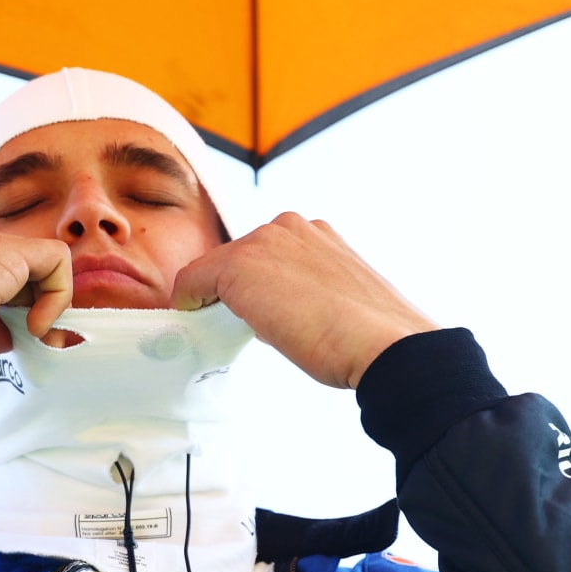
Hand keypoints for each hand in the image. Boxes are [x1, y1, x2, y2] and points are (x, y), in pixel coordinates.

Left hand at [171, 213, 437, 388]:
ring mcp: (264, 241)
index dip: (257, 289)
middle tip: (243, 330)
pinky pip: (191, 282)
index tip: (256, 317)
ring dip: (215, 297)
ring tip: (225, 332)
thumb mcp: (339, 301)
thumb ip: (307, 294)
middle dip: (235, 292)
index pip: (267, 256)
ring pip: (217, 269)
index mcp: (319, 234)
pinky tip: (195, 322)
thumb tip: (275, 314)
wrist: (383, 344)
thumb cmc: (370, 337)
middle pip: (239, 258)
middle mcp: (290, 226)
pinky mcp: (238, 265)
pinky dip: (187, 302)